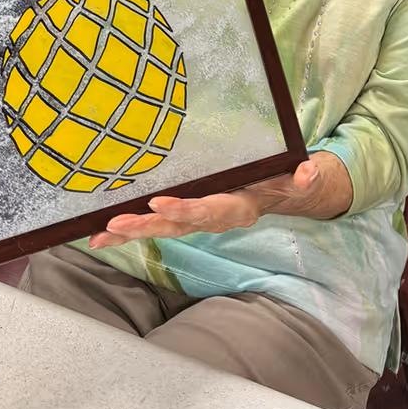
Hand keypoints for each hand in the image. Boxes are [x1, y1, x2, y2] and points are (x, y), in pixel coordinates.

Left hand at [87, 156, 347, 247]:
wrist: (274, 195)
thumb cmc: (280, 181)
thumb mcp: (296, 178)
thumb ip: (302, 178)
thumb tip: (308, 173)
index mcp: (236, 208)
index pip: (207, 209)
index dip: (185, 208)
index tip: (160, 203)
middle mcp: (212, 219)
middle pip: (176, 226)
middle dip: (146, 226)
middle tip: (116, 223)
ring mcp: (196, 221)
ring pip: (160, 230)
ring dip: (130, 232)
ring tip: (99, 235)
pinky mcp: (183, 217)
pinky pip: (154, 225)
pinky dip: (127, 230)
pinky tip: (100, 233)